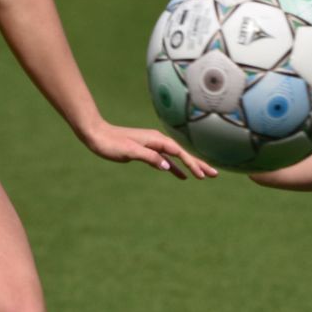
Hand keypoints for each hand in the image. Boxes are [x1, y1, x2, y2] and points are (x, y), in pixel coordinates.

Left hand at [81, 122, 218, 178]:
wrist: (96, 135)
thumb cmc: (111, 143)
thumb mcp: (130, 152)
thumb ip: (149, 157)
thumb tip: (167, 166)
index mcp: (155, 140)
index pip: (179, 153)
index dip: (192, 164)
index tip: (203, 175)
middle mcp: (157, 141)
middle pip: (183, 154)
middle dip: (198, 164)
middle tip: (215, 175)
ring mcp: (153, 145)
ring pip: (176, 157)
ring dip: (190, 166)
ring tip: (204, 176)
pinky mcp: (147, 151)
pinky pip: (166, 160)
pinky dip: (175, 168)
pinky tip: (180, 176)